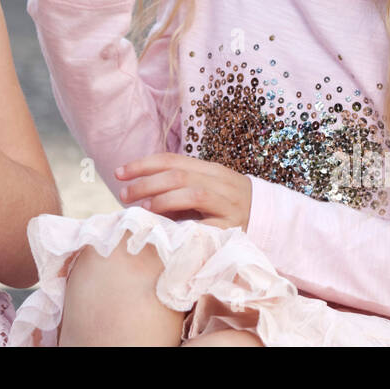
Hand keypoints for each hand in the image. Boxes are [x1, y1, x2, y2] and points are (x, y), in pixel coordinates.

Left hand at [116, 153, 252, 230]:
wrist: (270, 220)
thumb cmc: (226, 206)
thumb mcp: (205, 189)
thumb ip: (178, 186)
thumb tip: (137, 190)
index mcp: (210, 169)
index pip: (172, 160)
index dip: (143, 164)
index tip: (119, 173)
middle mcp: (220, 182)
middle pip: (178, 175)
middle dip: (147, 183)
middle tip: (125, 194)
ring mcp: (228, 204)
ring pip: (192, 193)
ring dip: (163, 199)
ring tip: (143, 208)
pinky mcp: (232, 227)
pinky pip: (206, 223)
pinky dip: (185, 224)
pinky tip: (169, 228)